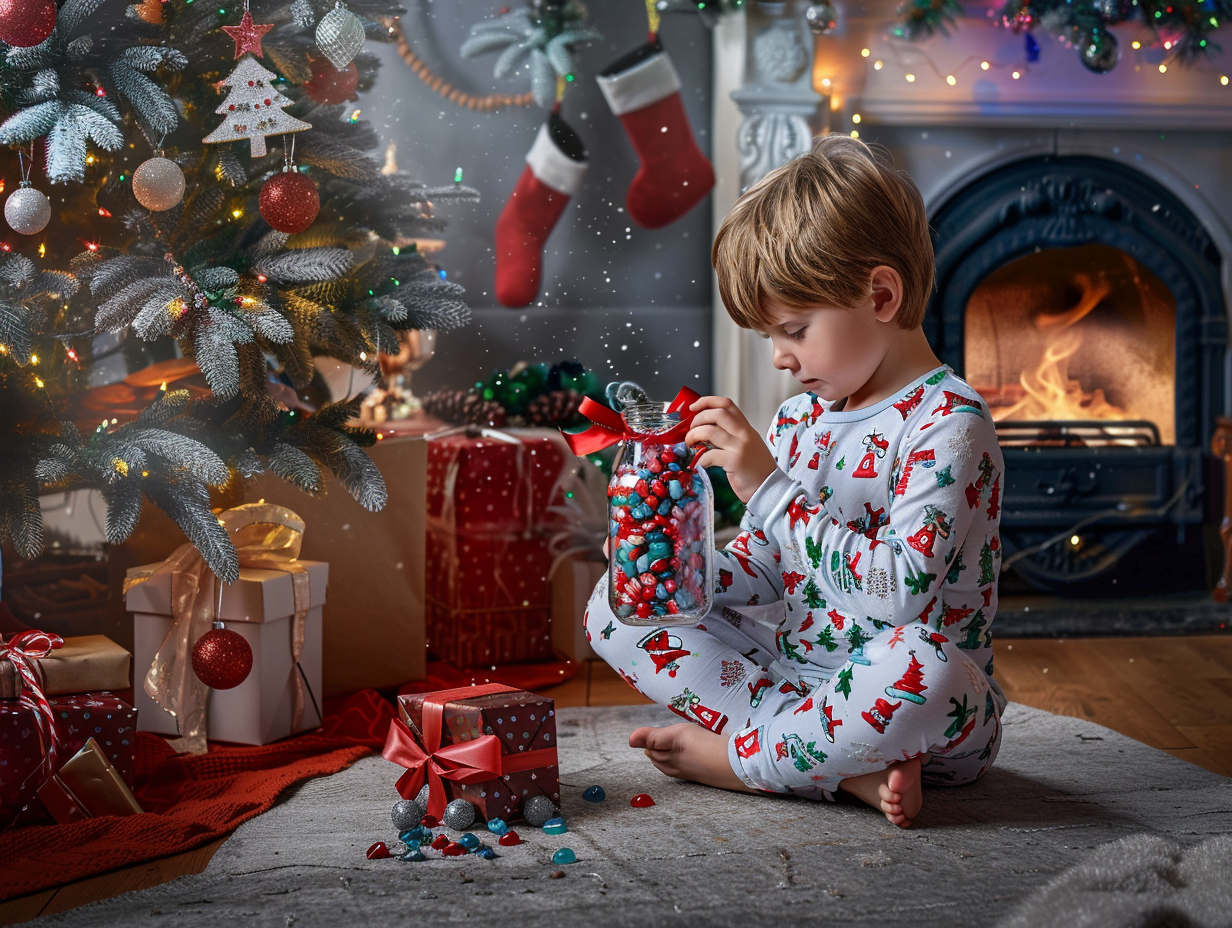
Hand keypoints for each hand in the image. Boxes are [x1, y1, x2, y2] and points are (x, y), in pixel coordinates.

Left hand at [629, 723, 755, 792]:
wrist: (739, 766)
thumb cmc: (706, 748)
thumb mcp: (677, 736)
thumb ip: (653, 737)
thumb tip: (629, 740)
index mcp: (668, 760)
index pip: (651, 748)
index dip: (651, 738)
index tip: (656, 733)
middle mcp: (677, 769)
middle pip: (661, 757)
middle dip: (659, 747)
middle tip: (663, 738)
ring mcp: (691, 772)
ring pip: (674, 761)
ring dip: (672, 752)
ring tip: (677, 744)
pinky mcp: (705, 773)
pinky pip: (689, 765)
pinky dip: (687, 756)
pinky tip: (695, 752)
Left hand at [686, 396, 776, 502]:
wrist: (770, 489)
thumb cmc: (755, 470)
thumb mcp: (748, 446)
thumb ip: (732, 436)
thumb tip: (704, 430)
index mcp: (746, 428)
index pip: (727, 404)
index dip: (707, 401)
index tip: (693, 407)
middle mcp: (744, 434)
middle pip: (717, 414)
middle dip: (698, 419)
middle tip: (691, 430)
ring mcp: (740, 447)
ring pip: (710, 431)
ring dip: (693, 436)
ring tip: (689, 445)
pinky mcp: (734, 462)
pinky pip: (710, 455)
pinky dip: (699, 459)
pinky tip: (698, 464)